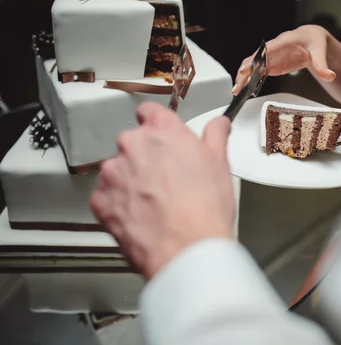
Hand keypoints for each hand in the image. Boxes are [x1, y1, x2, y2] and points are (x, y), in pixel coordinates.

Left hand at [90, 102, 235, 279]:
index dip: (157, 124)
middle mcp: (132, 144)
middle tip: (168, 179)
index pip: (150, 111)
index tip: (163, 136)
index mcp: (162, 129)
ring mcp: (112, 172)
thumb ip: (215, 135)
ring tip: (156, 203)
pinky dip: (120, 203)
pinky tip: (141, 215)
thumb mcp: (220, 163)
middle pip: (134, 142)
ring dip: (132, 181)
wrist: (186, 249)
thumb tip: (218, 124)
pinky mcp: (100, 201)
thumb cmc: (205, 208)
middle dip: (147, 157)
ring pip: (119, 170)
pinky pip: (107, 196)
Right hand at [233, 25, 336, 94]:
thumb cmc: (315, 41)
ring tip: (237, 90)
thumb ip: (322, 65)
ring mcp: (272, 56)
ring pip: (253, 65)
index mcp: (285, 40)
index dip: (256, 58)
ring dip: (244, 77)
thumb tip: (329, 76)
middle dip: (245, 70)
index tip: (246, 68)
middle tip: (238, 84)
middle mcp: (274, 48)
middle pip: (255, 58)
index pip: (267, 49)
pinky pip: (258, 71)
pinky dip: (250, 79)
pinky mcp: (272, 64)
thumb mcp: (320, 51)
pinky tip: (244, 88)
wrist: (313, 39)